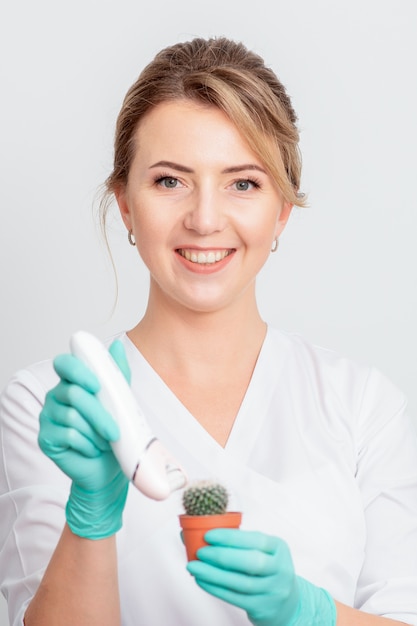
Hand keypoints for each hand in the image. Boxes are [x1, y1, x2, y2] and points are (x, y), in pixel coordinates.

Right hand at [38, 340, 129, 539]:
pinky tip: (92, 449)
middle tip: (114, 429)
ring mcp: (48, 416)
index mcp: (72, 382)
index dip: (79, 370)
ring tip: (104, 441)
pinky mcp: (46, 437)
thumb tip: (116, 345)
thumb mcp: (120, 399)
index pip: (66, 363)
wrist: (108, 467)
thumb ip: (117, 372)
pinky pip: (68, 435)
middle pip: (74, 394)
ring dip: (95, 432)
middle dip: (99, 413)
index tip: (97, 384)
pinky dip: (87, 444)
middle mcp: (56, 396)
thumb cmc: (112, 431)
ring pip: (72, 416)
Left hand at [186, 529, 335, 625]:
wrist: (286, 602)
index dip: (231, 538)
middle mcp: (281, 569)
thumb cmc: (264, 567)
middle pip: (250, 562)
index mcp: (279, 547)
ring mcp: (274, 590)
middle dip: (221, 556)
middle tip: (200, 551)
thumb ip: (234, 541)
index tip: (208, 535)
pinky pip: (235, 598)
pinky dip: (215, 588)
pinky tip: (202, 580)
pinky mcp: (264, 607)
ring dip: (213, 574)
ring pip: (240, 582)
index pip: (255, 540)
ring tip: (194, 567)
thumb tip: (192, 532)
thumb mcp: (260, 550)